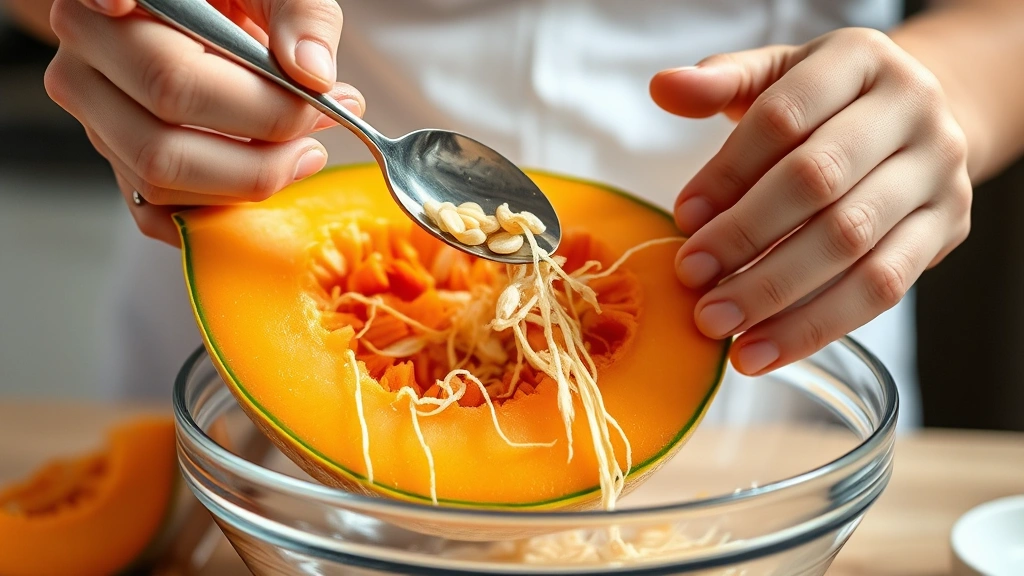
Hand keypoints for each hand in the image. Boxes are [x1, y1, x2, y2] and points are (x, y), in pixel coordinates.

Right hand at [44, 0, 363, 244]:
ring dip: (248, 179)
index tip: (306, 103)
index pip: (169, 77)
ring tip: (307, 147)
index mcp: (113, 5)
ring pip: (161, 179)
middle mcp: (85, 63)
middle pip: (166, 138)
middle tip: (323, 122)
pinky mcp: (116, 162)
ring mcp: (95, 118)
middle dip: (264, 144)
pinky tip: (271, 180)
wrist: (195, 8)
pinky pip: (159, 212)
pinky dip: (220, 212)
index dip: (210, 101)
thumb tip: (313, 75)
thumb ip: (298, 14)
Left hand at [650, 28, 970, 375]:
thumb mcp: (777, 77)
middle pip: (819, 180)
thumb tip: (663, 87)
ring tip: (719, 326)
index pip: (785, 115)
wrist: (913, 124)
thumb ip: (722, 83)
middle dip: (746, 236)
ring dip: (776, 292)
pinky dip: (815, 325)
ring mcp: (937, 172)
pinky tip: (762, 350)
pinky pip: (882, 288)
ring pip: (852, 242)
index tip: (682, 217)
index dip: (728, 170)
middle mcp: (910, 110)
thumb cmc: (826, 106)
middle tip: (692, 278)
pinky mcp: (945, 229)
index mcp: (859, 60)